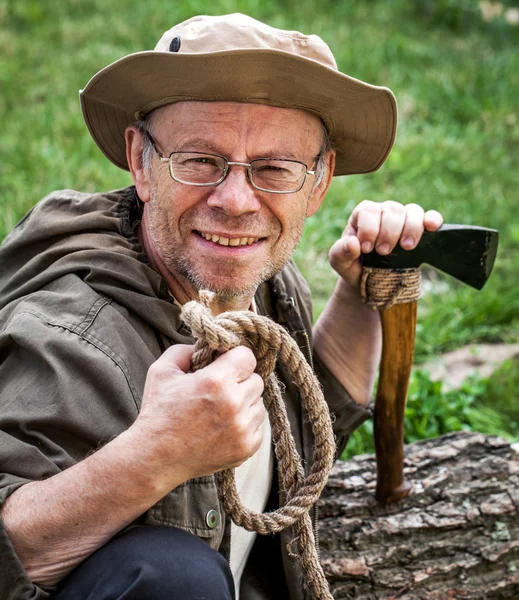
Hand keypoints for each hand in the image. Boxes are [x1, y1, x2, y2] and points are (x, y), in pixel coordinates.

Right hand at [132, 344, 265, 482]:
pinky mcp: (246, 448)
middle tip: (221, 389)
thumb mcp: (162, 371)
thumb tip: (207, 345)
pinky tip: (224, 427)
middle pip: (256, 380)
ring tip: (220, 410)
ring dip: (245, 404)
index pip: (248, 357)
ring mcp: (242, 428)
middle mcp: (234, 404)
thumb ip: (185, 350)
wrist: (154, 458)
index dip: (235, 358)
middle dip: (240, 381)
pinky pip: (258, 427)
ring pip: (259, 404)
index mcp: (216, 381)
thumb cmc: (157, 412)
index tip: (226, 365)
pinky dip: (245, 425)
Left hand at [329, 200, 442, 289]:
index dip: (369, 229)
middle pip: (392, 209)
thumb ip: (340, 252)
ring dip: (410, 229)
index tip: (367, 249)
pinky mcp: (419, 229)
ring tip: (406, 247)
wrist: (368, 280)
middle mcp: (383, 212)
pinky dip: (433, 219)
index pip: (368, 210)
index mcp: (362, 215)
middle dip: (389, 232)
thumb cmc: (352, 266)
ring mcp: (403, 219)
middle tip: (383, 252)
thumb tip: (352, 243)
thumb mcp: (339, 262)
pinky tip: (432, 227)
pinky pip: (430, 217)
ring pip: (412, 211)